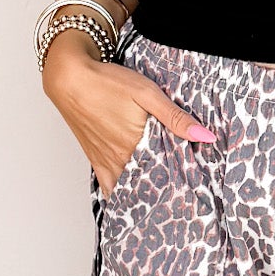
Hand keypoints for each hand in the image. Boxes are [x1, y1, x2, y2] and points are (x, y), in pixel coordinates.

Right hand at [43, 34, 216, 196]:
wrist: (69, 78)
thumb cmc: (107, 83)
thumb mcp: (147, 93)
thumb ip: (176, 117)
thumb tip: (205, 136)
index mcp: (135, 146)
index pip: (166, 173)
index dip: (183, 180)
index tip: (197, 185)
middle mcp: (119, 159)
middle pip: (148, 182)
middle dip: (166, 188)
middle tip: (185, 195)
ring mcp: (105, 162)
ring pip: (128, 187)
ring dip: (144, 192)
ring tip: (162, 197)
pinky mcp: (95, 159)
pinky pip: (108, 185)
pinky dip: (120, 192)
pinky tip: (129, 196)